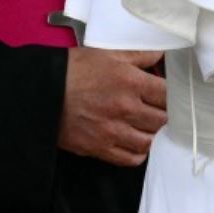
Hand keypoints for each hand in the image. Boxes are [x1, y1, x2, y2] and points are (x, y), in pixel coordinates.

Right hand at [58, 49, 167, 167]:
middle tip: (160, 112)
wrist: (40, 91)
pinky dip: (138, 153)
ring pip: (149, 141)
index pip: (168, 95)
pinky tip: (136, 143)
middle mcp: (125, 109)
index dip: (173, 96)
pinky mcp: (98, 148)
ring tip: (148, 128)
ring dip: (153, 135)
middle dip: (164, 115)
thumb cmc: (74, 70)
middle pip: (162, 120)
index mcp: (131, 82)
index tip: (170, 96)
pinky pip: (129, 158)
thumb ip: (140, 56)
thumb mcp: (108, 54)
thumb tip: (162, 55)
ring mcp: (112, 131)